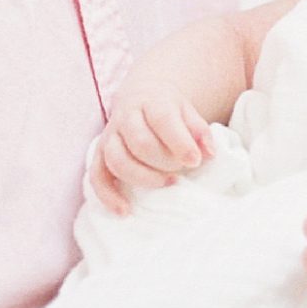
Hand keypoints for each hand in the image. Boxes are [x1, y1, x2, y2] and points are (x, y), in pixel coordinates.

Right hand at [86, 82, 212, 214]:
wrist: (140, 97)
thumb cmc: (168, 110)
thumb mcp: (188, 112)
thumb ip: (200, 131)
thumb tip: (209, 154)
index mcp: (151, 101)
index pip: (162, 119)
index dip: (179, 142)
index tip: (195, 161)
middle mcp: (126, 116)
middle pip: (139, 142)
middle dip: (164, 162)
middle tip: (181, 170)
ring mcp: (110, 135)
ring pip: (116, 160)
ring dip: (142, 178)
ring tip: (166, 183)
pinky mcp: (99, 153)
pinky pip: (96, 175)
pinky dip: (108, 195)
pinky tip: (124, 210)